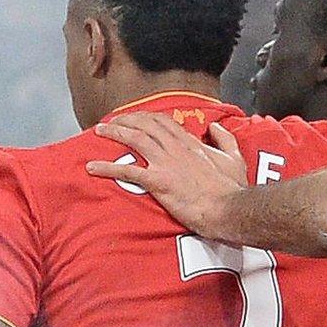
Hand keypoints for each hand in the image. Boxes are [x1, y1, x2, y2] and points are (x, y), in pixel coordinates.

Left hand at [85, 113, 247, 239]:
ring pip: (134, 139)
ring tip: (99, 132)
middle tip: (111, 122)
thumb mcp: (235, 159)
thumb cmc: (233, 189)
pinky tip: (92, 167)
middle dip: (125, 120)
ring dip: (114, 133)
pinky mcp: (158, 181)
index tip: (134, 117)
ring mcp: (166, 162)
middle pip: (145, 125)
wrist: (230, 209)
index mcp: (191, 143)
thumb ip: (224, 139)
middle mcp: (176, 147)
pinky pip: (127, 170)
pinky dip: (107, 167)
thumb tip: (215, 127)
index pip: (164, 122)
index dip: (145, 117)